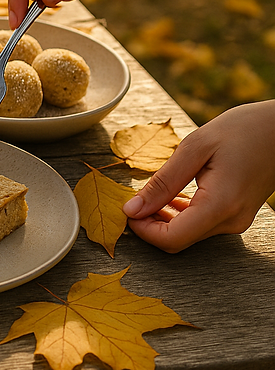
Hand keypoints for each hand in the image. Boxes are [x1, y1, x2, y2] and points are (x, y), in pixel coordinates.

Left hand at [123, 100, 274, 252]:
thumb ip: (163, 182)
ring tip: (148, 192)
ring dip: (162, 218)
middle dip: (148, 224)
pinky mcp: (236, 214)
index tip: (126, 209)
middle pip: (177, 240)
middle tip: (132, 198)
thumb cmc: (244, 130)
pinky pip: (199, 224)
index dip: (143, 230)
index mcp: (220, 206)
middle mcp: (230, 221)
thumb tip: (132, 209)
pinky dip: (178, 214)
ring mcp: (236, 220)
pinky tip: (169, 193)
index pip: (171, 239)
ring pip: (187, 233)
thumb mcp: (195, 148)